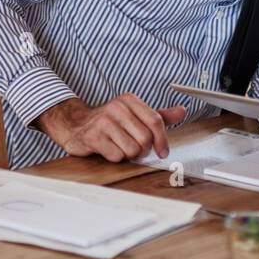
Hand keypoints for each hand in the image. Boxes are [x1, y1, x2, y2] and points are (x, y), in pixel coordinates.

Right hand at [36, 94, 185, 161]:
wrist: (75, 125)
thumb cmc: (109, 122)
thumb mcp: (134, 114)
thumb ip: (159, 115)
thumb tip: (182, 111)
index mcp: (129, 100)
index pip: (156, 121)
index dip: (163, 140)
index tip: (163, 152)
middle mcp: (116, 107)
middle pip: (145, 138)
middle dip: (143, 150)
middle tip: (136, 150)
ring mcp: (103, 122)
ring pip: (132, 149)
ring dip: (128, 155)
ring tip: (120, 148)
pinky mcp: (93, 137)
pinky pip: (116, 156)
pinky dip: (115, 158)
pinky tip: (108, 150)